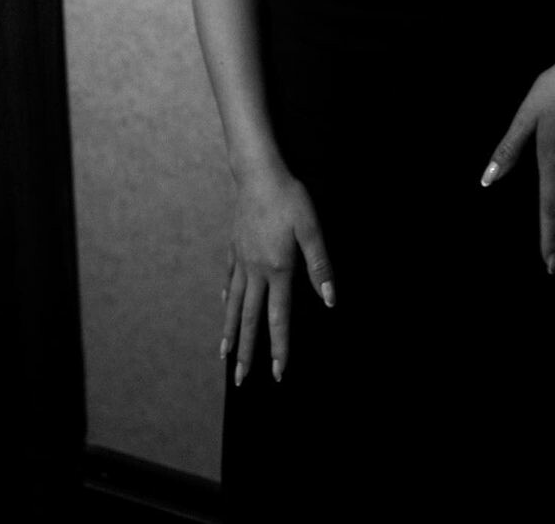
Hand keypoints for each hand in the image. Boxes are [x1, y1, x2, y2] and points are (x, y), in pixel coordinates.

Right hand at [221, 166, 334, 384]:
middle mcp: (256, 271)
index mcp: (278, 270)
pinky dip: (228, 295)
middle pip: (249, 319)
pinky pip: (230, 278)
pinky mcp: (234, 246)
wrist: (258, 174)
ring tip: (224, 355)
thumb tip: (330, 298)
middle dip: (247, 352)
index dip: (280, 347)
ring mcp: (241, 260)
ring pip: (234, 303)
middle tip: (240, 380)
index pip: (278, 318)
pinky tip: (225, 302)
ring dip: (230, 331)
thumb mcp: (311, 229)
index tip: (278, 373)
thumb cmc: (289, 199)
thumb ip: (320, 264)